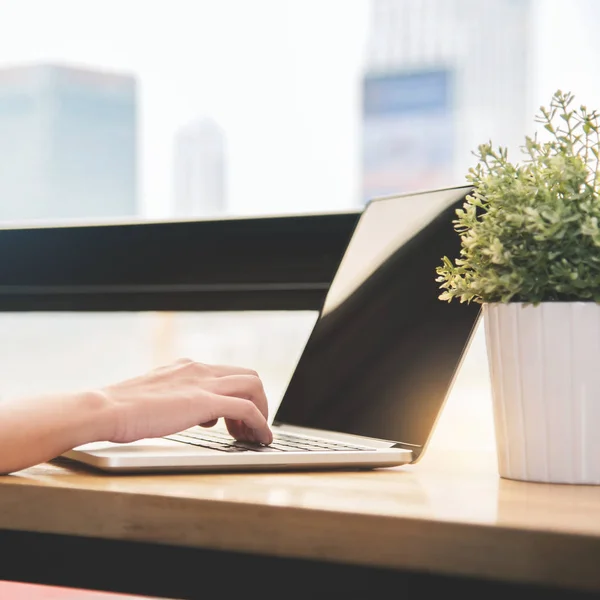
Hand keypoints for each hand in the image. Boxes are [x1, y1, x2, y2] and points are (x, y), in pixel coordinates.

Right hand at [99, 358, 272, 444]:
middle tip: (247, 428)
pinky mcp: (204, 401)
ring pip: (253, 386)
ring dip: (261, 412)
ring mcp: (203, 383)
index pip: (228, 374)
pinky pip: (247, 408)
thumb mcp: (157, 397)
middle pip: (248, 376)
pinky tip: (260, 439)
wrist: (105, 409)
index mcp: (188, 367)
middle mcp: (199, 369)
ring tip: (252, 436)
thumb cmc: (122, 409)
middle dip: (257, 401)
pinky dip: (260, 423)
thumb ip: (179, 400)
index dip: (239, 395)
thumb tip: (196, 414)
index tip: (236, 418)